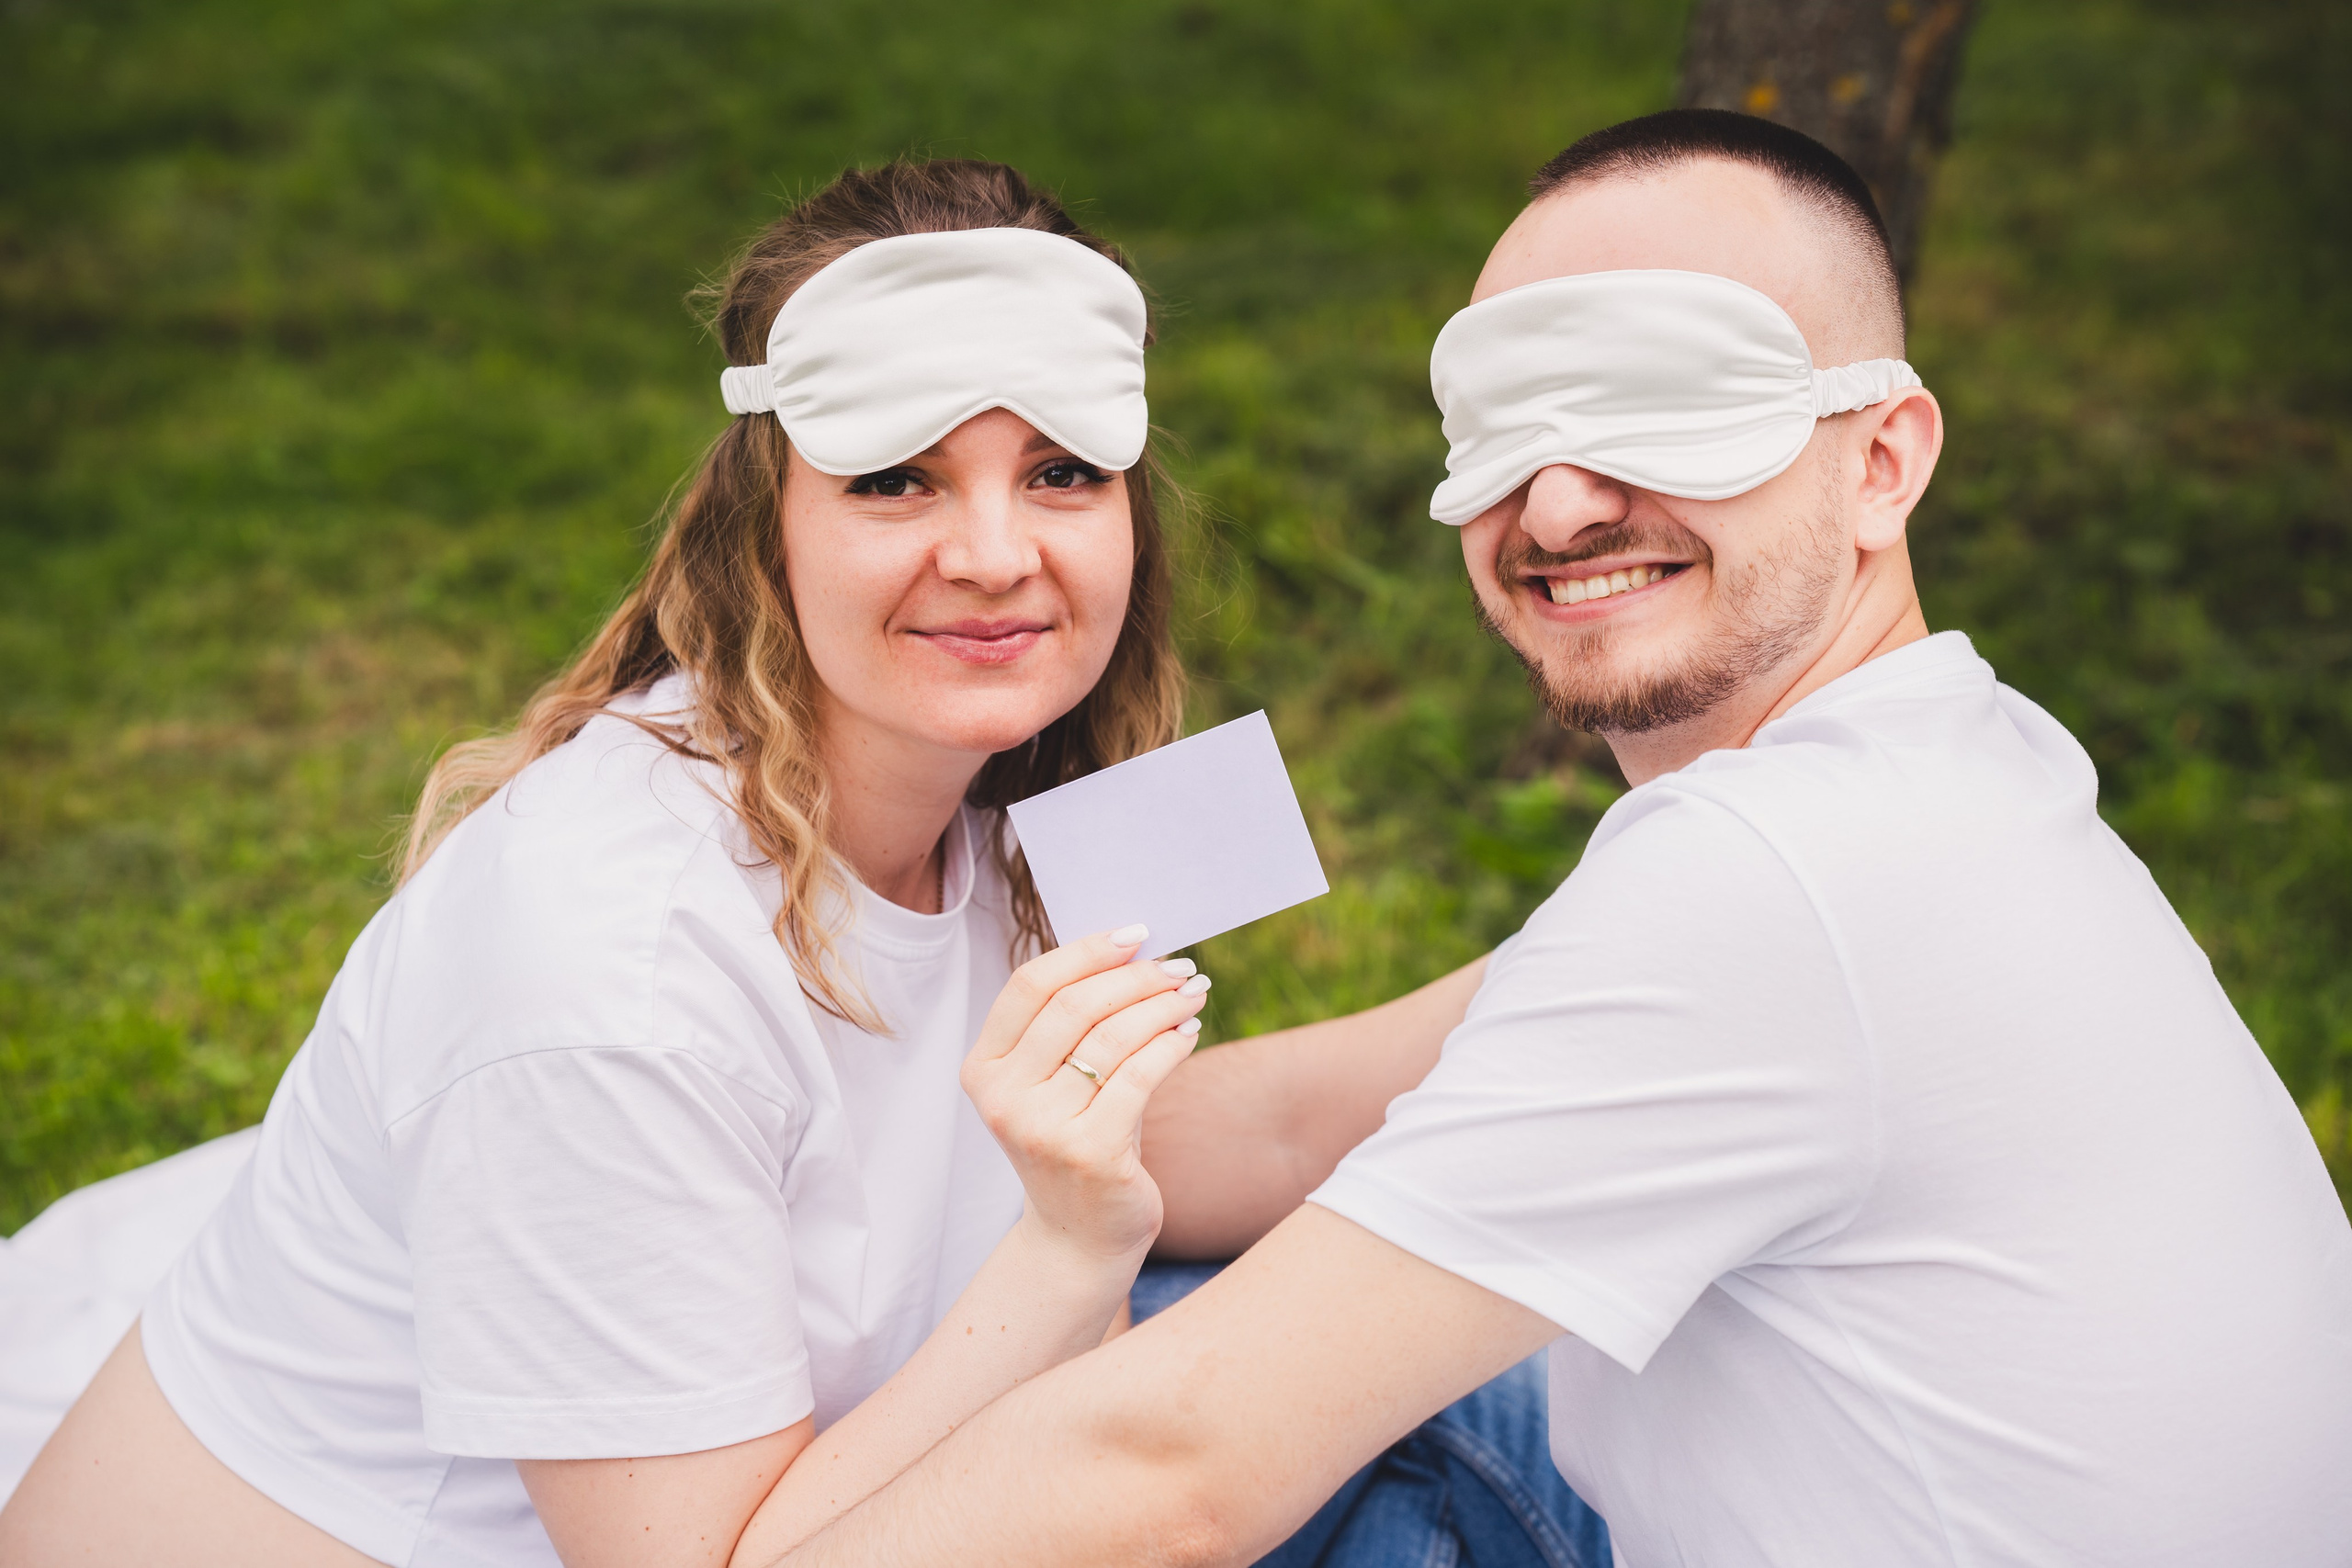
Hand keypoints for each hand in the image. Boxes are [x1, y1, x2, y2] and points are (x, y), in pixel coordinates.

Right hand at [962, 926, 1209, 1268]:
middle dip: (1136, 977)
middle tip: (1179, 966)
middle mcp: (1002, 1098)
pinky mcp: (1089, 1153)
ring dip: (1163, 1007)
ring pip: (1112, 1038)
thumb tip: (1132, 949)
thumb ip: (1070, 1025)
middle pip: (1075, 1007)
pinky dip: (1171, 1045)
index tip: (1134, 934)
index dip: (1085, 951)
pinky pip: (1140, 1077)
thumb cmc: (1075, 1140)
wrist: (1079, 1237)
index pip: (1030, 986)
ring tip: (1192, 994)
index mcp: (982, 1069)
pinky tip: (1188, 1034)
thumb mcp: (1053, 1083)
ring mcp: (1042, 1128)